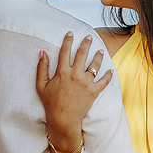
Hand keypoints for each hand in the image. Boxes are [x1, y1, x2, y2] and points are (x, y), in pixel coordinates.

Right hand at [37, 32, 110, 146]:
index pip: (65, 52)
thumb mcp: (41, 86)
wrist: (63, 119)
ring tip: (100, 51)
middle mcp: (75, 75)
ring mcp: (86, 83)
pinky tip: (111, 70)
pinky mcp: (94, 92)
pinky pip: (104, 82)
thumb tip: (43, 53)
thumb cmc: (51, 103)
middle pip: (82, 54)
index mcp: (62, 72)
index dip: (68, 41)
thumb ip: (42, 68)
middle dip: (86, 43)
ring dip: (98, 56)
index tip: (70, 33)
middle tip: (89, 37)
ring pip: (95, 66)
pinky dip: (108, 76)